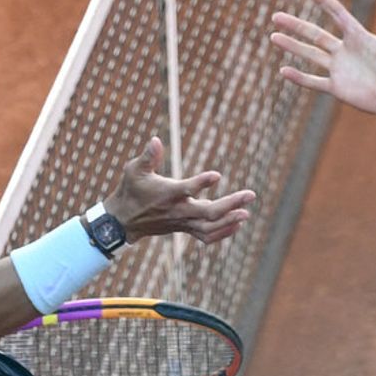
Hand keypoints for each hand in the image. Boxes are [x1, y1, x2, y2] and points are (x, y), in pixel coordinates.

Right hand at [103, 137, 254, 243]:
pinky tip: (237, 223)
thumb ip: (148, 157)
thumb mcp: (134, 170)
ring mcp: (183, 222)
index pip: (187, 189)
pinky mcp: (185, 228)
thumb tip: (156, 140)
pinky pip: (206, 235)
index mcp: (168, 194)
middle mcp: (178, 211)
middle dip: (231, 204)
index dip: (201, 183)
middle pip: (208, 213)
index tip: (217, 175)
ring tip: (246, 212)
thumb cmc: (131, 190)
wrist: (124, 220)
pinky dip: (223, 232)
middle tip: (251, 195)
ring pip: (210, 227)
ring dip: (230, 221)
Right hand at [270, 0, 375, 118]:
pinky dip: (299, 77)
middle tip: (275, 16)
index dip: (322, 0)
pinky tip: (283, 71)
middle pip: (314, 34)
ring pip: (310, 55)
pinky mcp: (338, 88)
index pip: (336, 13)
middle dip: (295, 25)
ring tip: (273, 36)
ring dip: (292, 46)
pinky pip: (314, 81)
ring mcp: (339, 69)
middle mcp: (345, 50)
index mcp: (358, 36)